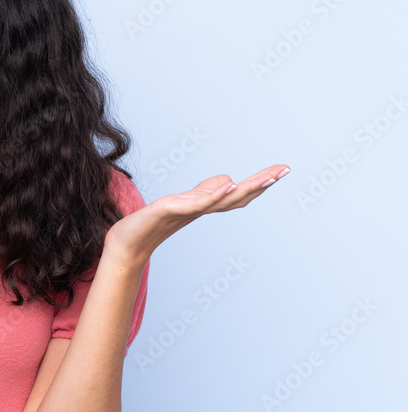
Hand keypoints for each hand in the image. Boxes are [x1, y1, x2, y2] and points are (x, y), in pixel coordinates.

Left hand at [104, 164, 290, 264]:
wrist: (126, 241)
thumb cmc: (152, 223)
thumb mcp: (182, 202)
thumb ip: (205, 192)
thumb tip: (228, 180)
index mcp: (204, 205)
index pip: (237, 192)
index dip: (259, 182)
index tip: (282, 170)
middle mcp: (200, 209)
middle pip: (236, 195)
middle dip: (261, 183)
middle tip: (284, 170)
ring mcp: (187, 211)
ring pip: (221, 199)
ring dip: (245, 188)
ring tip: (266, 178)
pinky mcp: (170, 210)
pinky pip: (196, 203)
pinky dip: (213, 195)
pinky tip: (228, 186)